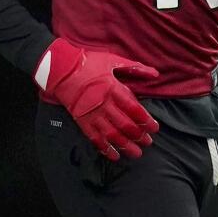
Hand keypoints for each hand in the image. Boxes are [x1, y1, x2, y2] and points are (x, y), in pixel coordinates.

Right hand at [35, 38, 160, 160]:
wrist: (61, 70)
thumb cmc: (89, 63)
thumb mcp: (113, 61)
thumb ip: (135, 68)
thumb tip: (155, 74)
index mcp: (113, 89)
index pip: (133, 109)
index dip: (146, 120)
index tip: (155, 128)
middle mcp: (103, 104)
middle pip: (124, 124)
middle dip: (138, 136)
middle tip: (148, 142)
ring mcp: (92, 114)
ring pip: (111, 134)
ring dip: (125, 145)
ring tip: (136, 153)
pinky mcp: (82, 121)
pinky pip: (94, 138)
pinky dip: (105, 148)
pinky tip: (114, 155)